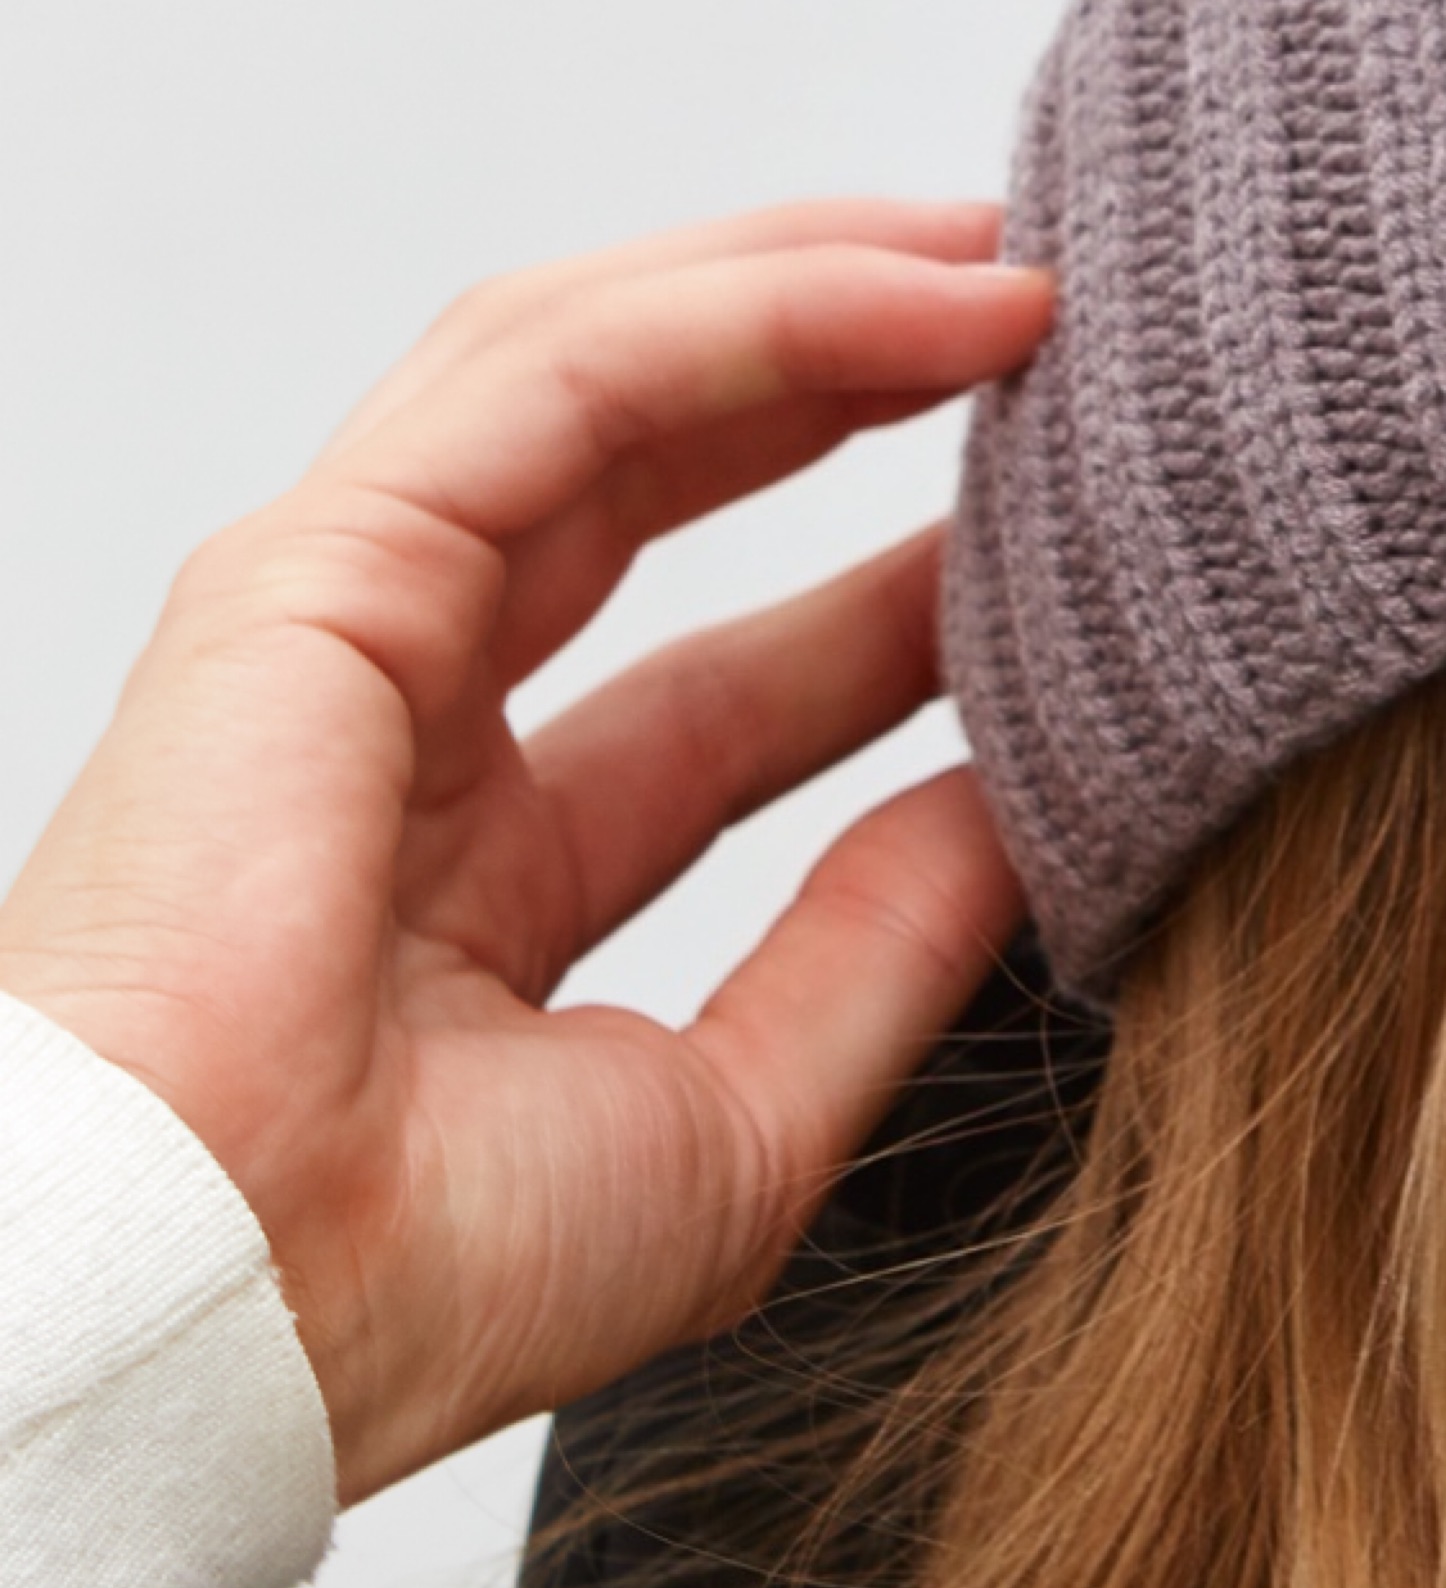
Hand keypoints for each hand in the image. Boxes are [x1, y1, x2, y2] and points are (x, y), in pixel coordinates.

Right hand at [0, 202, 1055, 1498]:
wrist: (231, 1319)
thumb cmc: (422, 1283)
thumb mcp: (744, 1117)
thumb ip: (879, 950)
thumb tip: (1042, 811)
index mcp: (478, 878)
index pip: (725, 692)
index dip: (891, 605)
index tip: (1072, 554)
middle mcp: (403, 729)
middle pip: (653, 481)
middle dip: (849, 379)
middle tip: (1054, 326)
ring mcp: (345, 630)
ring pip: (600, 379)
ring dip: (815, 298)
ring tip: (1014, 267)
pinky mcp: (316, 568)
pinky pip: (558, 381)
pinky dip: (746, 317)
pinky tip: (917, 293)